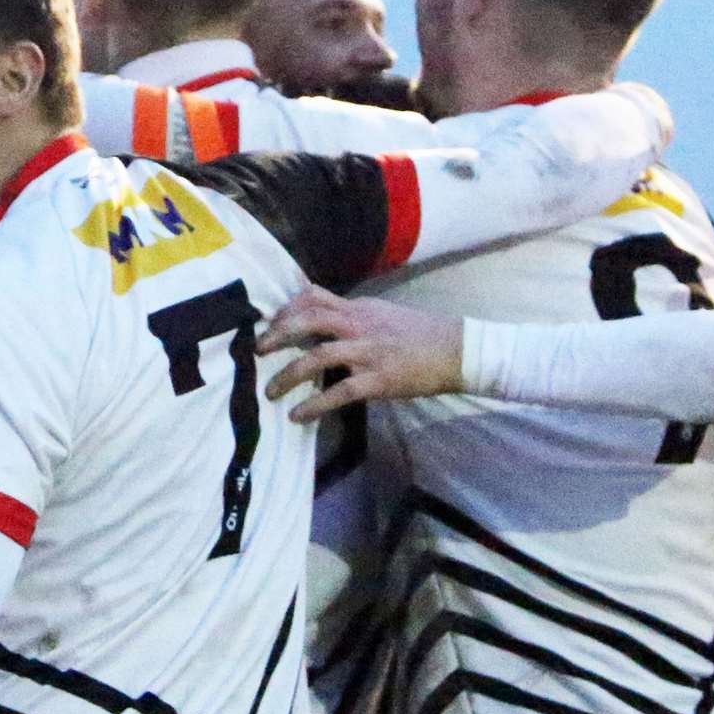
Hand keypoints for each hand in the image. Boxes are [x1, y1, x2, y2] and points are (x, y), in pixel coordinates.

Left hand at [260, 286, 464, 422]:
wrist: (456, 350)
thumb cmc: (419, 333)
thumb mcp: (381, 313)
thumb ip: (351, 314)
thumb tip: (319, 315)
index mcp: (359, 308)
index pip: (313, 298)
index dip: (286, 309)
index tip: (268, 322)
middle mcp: (360, 324)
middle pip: (309, 318)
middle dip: (278, 333)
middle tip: (257, 350)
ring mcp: (369, 351)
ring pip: (319, 355)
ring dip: (289, 374)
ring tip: (270, 390)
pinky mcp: (379, 379)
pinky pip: (340, 391)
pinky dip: (315, 404)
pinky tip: (299, 415)